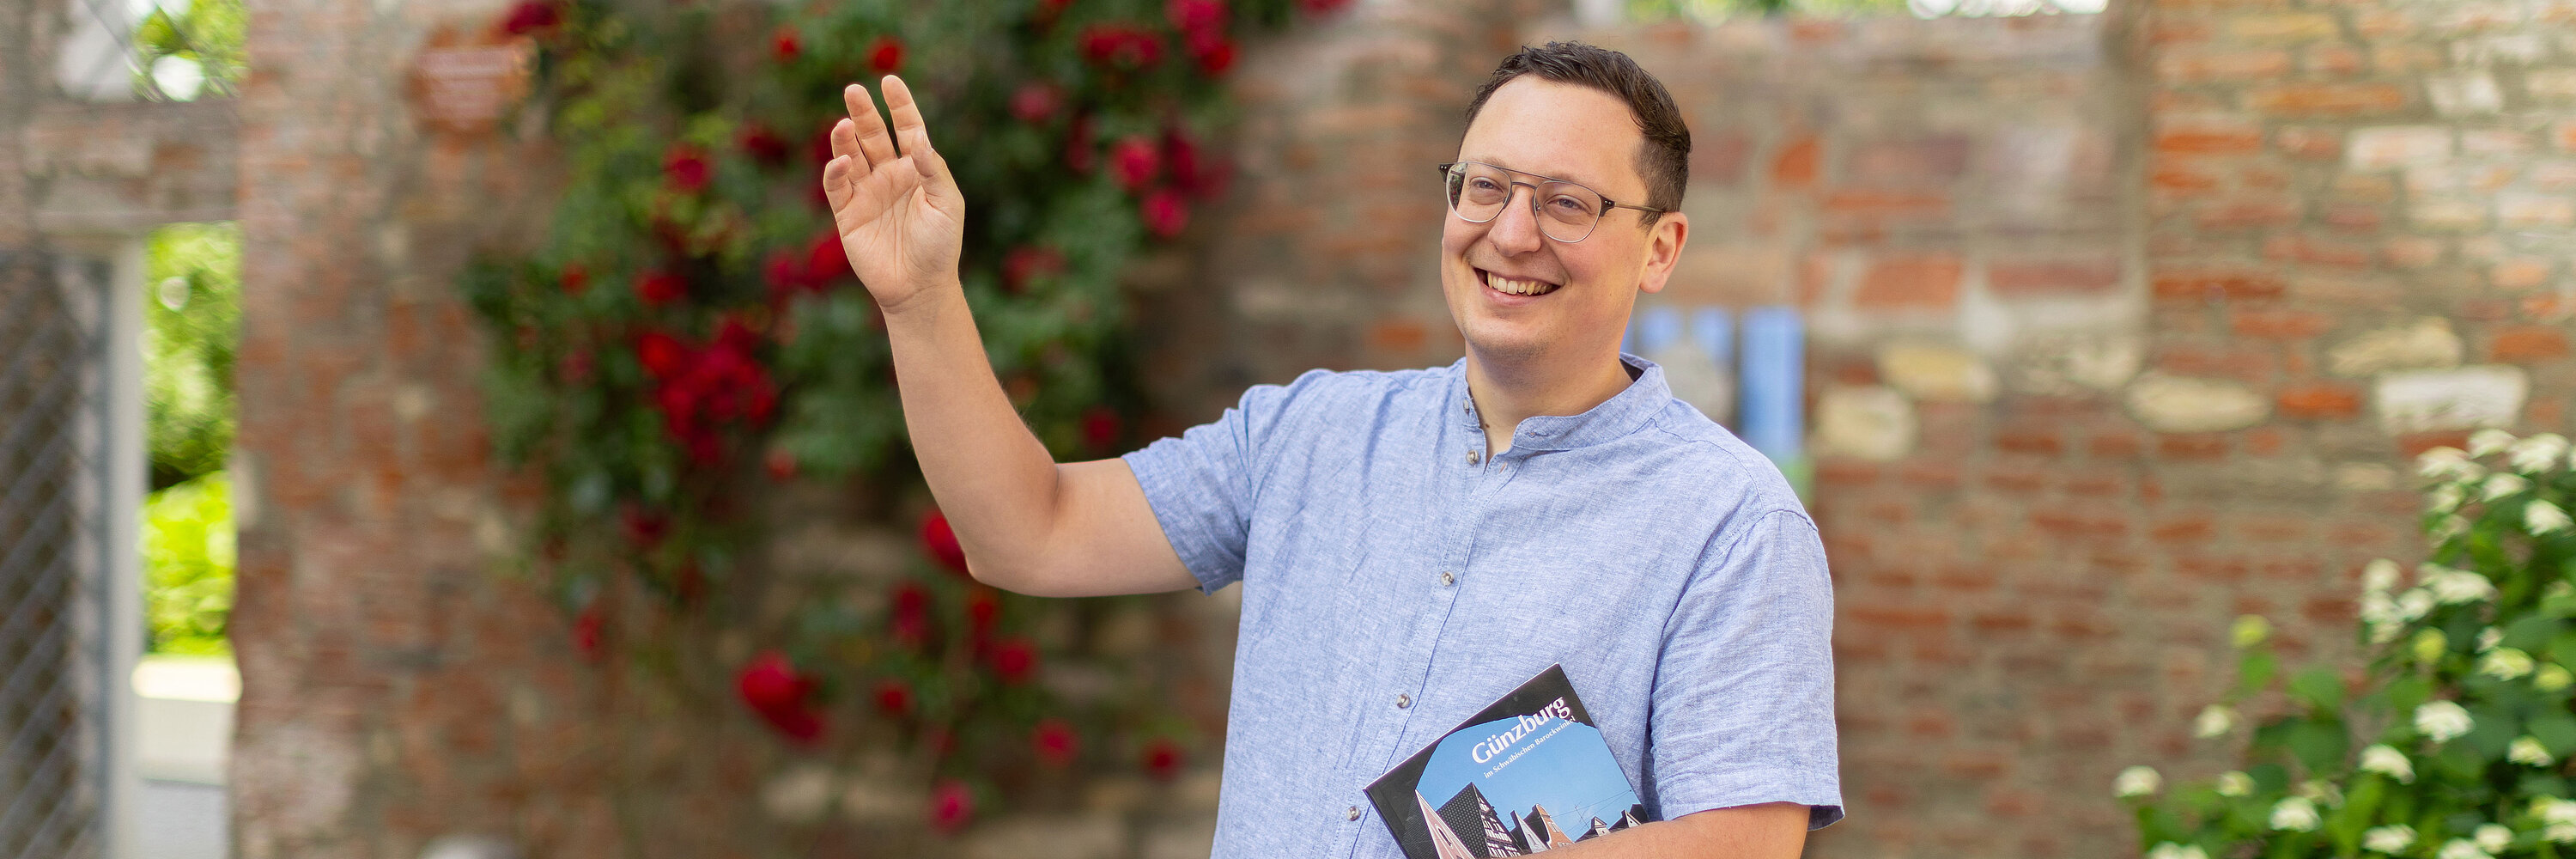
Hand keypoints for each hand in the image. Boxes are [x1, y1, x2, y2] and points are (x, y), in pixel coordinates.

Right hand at [823, 75, 964, 317]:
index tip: (890, 81)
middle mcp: (889, 175)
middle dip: (864, 113)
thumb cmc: (940, 246)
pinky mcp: (848, 214)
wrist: (920, 288)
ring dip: (845, 138)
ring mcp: (867, 193)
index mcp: (916, 169)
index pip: (907, 129)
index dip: (900, 105)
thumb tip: (917, 140)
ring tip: (844, 123)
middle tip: (854, 90)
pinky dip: (836, 171)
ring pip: (851, 155)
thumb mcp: (947, 204)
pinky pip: (836, 186)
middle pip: (874, 135)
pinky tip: (842, 161)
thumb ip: (932, 170)